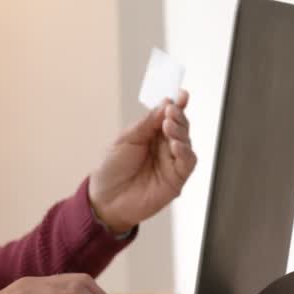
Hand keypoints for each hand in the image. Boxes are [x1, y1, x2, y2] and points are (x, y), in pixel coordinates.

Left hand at [88, 90, 196, 233]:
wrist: (105, 199)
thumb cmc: (112, 169)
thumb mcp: (126, 139)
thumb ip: (147, 123)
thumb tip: (166, 104)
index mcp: (152, 135)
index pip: (169, 116)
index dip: (177, 105)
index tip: (182, 95)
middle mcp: (164, 147)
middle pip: (181, 127)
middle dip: (178, 117)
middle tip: (170, 112)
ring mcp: (171, 163)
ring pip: (187, 142)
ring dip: (181, 132)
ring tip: (169, 127)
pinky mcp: (176, 180)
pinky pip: (188, 163)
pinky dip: (185, 152)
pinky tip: (176, 145)